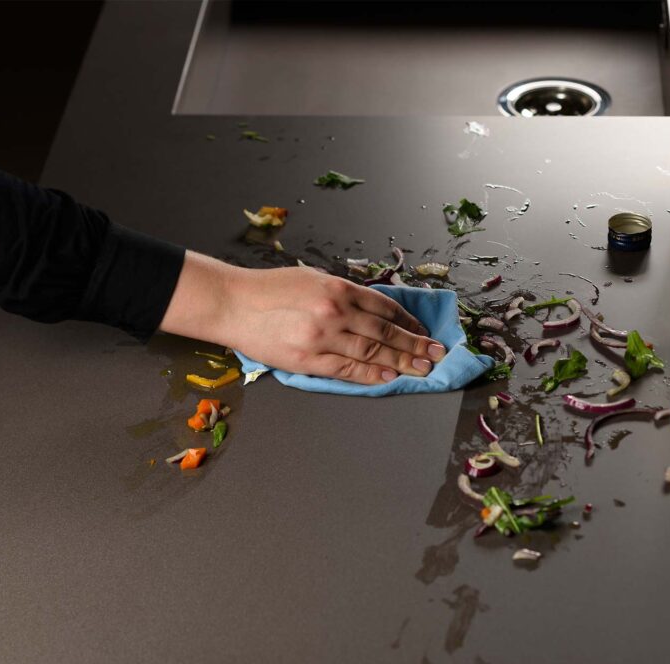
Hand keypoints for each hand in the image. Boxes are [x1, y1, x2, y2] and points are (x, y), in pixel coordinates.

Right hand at [160, 253, 445, 383]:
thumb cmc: (270, 289)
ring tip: (423, 369)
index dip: (408, 321)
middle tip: (436, 354)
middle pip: (385, 331)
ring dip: (401, 362)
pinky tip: (389, 378)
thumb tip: (374, 311)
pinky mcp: (308, 360)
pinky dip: (371, 374)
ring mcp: (323, 337)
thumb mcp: (312, 279)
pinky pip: (347, 369)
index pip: (385, 307)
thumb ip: (343, 294)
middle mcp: (336, 311)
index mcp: (339, 288)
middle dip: (414, 344)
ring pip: (372, 351)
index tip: (423, 331)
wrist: (232, 303)